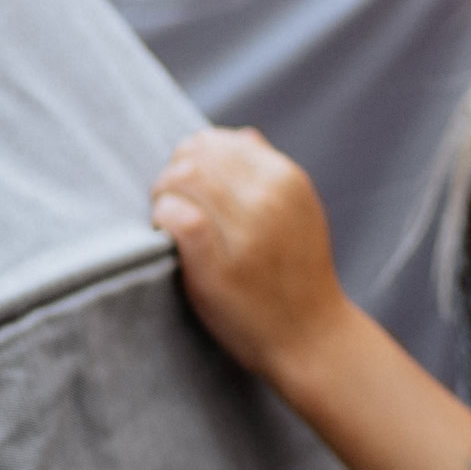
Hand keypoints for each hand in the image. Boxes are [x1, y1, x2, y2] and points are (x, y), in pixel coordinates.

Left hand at [150, 126, 351, 381]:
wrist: (308, 334)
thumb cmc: (296, 273)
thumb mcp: (299, 211)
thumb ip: (270, 171)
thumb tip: (241, 135)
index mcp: (289, 178)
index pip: (224, 140)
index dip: (197, 155)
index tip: (190, 182)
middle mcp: (270, 196)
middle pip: (198, 155)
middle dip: (175, 171)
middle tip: (169, 200)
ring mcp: (244, 229)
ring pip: (183, 178)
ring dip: (163, 193)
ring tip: (165, 217)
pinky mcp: (216, 263)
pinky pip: (176, 217)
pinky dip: (162, 217)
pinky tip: (164, 234)